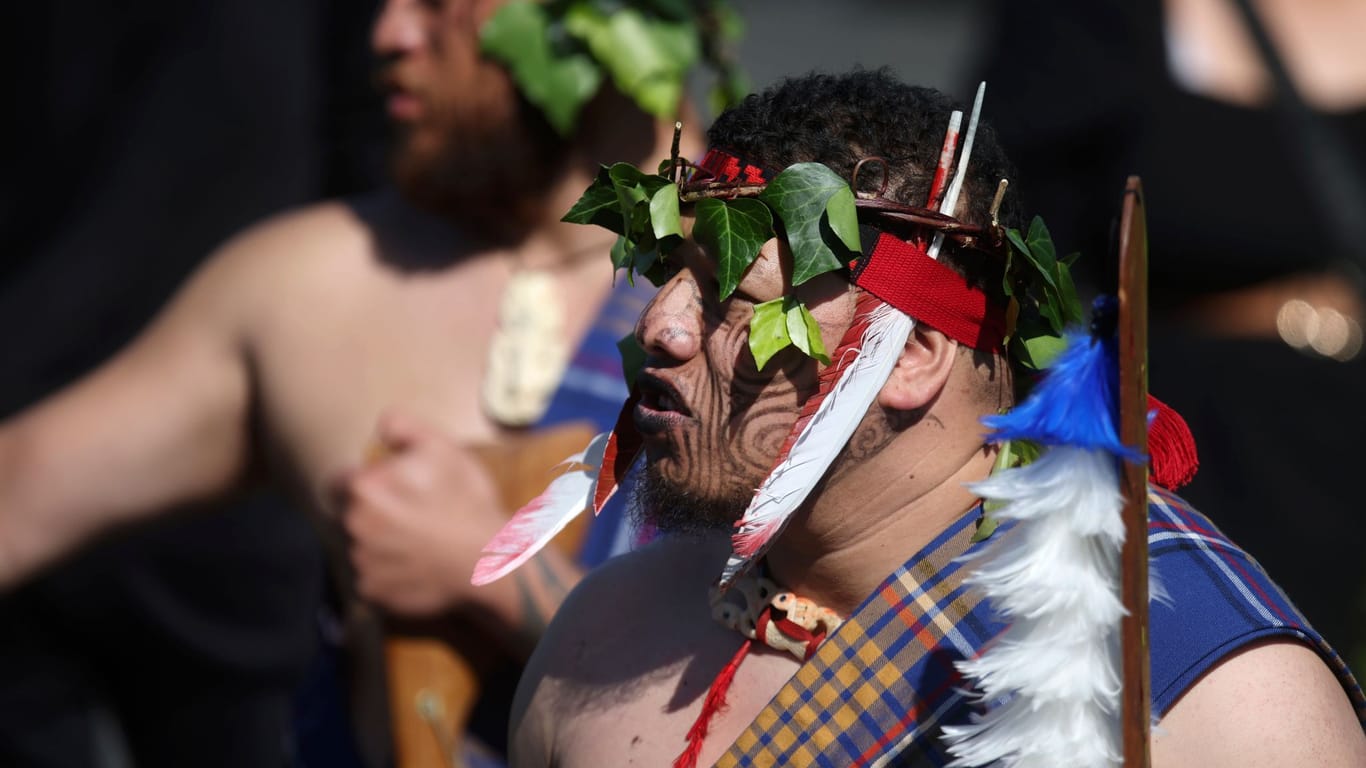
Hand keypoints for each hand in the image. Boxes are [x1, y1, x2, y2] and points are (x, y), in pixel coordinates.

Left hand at [340, 410, 505, 616]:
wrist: (487, 558)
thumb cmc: (466, 500)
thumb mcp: (443, 448)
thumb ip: (404, 427)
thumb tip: (381, 426)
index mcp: (364, 487)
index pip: (344, 479)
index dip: (370, 482)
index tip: (395, 490)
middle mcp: (354, 525)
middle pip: (354, 513)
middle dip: (377, 512)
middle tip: (414, 515)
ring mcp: (362, 561)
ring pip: (363, 546)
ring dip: (382, 543)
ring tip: (418, 542)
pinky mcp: (373, 591)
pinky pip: (373, 578)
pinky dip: (389, 573)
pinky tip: (416, 565)